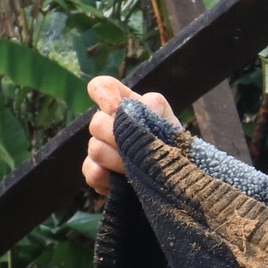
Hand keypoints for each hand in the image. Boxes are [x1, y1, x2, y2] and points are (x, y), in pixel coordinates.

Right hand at [82, 75, 174, 194]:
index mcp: (123, 106)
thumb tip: (147, 103)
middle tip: (141, 148)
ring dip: (119, 159)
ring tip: (140, 167)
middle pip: (96, 123)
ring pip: (95, 149)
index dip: (104, 95)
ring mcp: (99, 149)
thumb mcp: (169, 121)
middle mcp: (107, 125)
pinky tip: (123, 180)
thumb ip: (157, 106)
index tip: (117, 109)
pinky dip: (107, 177)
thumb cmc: (173, 143)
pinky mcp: (97, 173)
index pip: (101, 88)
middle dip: (119, 137)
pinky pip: (91, 171)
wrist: (177, 176)